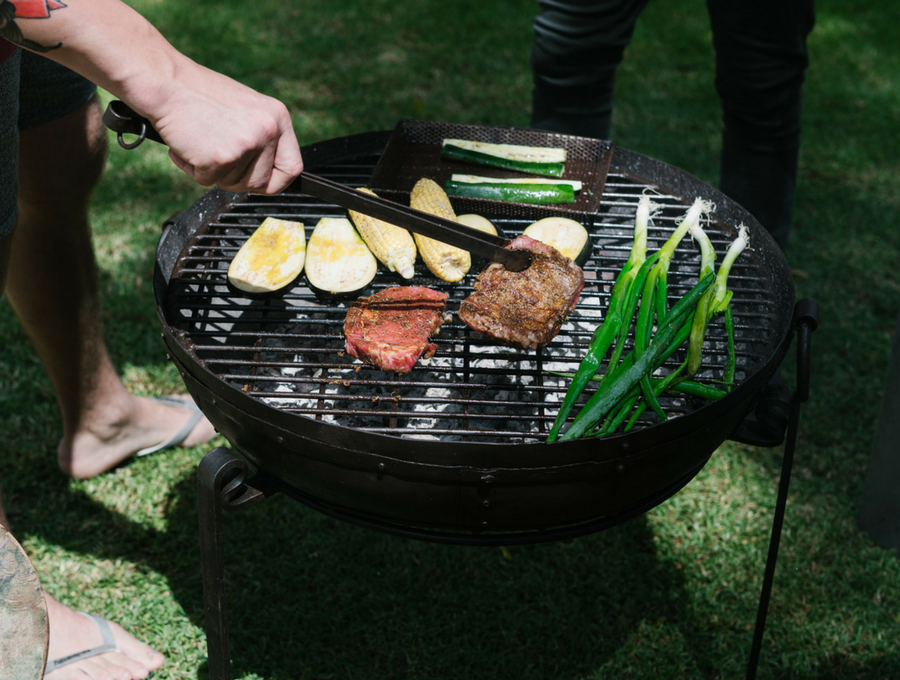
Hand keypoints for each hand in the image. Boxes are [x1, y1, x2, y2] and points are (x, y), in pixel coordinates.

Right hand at [149, 65, 302, 194]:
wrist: (166, 82)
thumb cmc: (199, 93)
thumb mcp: (247, 109)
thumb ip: (262, 137)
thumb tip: (270, 171)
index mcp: (278, 117)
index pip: (292, 168)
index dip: (277, 181)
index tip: (263, 183)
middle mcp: (267, 131)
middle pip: (261, 183)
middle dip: (238, 180)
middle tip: (218, 158)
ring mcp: (246, 145)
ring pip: (234, 184)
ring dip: (213, 172)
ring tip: (201, 141)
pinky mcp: (221, 158)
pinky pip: (207, 181)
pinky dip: (192, 168)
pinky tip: (187, 143)